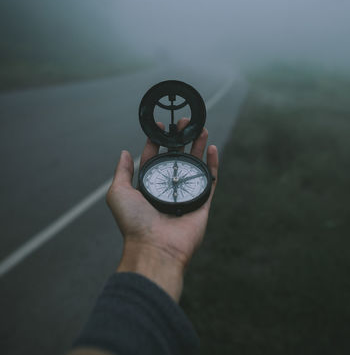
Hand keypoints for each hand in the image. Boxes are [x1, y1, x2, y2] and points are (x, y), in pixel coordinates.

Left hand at [106, 119, 218, 300]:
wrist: (155, 248)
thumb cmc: (134, 223)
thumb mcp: (119, 193)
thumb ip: (122, 172)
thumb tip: (124, 152)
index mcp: (149, 186)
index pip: (154, 157)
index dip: (157, 141)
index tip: (161, 126)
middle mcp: (168, 188)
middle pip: (177, 157)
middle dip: (181, 138)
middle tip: (184, 122)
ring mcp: (186, 194)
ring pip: (195, 164)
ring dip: (198, 145)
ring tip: (201, 128)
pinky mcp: (202, 201)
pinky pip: (210, 179)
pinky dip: (213, 163)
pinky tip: (213, 148)